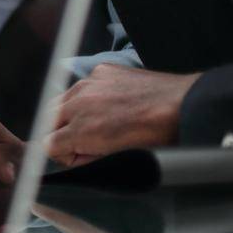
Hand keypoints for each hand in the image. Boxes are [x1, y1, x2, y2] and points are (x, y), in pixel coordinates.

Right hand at [48, 64, 197, 165]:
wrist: (185, 105)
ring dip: (71, 113)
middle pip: (47, 120)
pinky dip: (89, 95)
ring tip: (97, 122)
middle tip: (83, 141)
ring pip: (61, 100)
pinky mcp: (102, 71)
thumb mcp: (121, 159)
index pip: (47, 144)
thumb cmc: (160, 136)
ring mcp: (89, 83)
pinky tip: (111, 104)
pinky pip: (82, 85)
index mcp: (83, 130)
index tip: (78, 157)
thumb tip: (76, 160)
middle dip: (60, 132)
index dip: (63, 155)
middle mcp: (79, 103)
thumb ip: (90, 160)